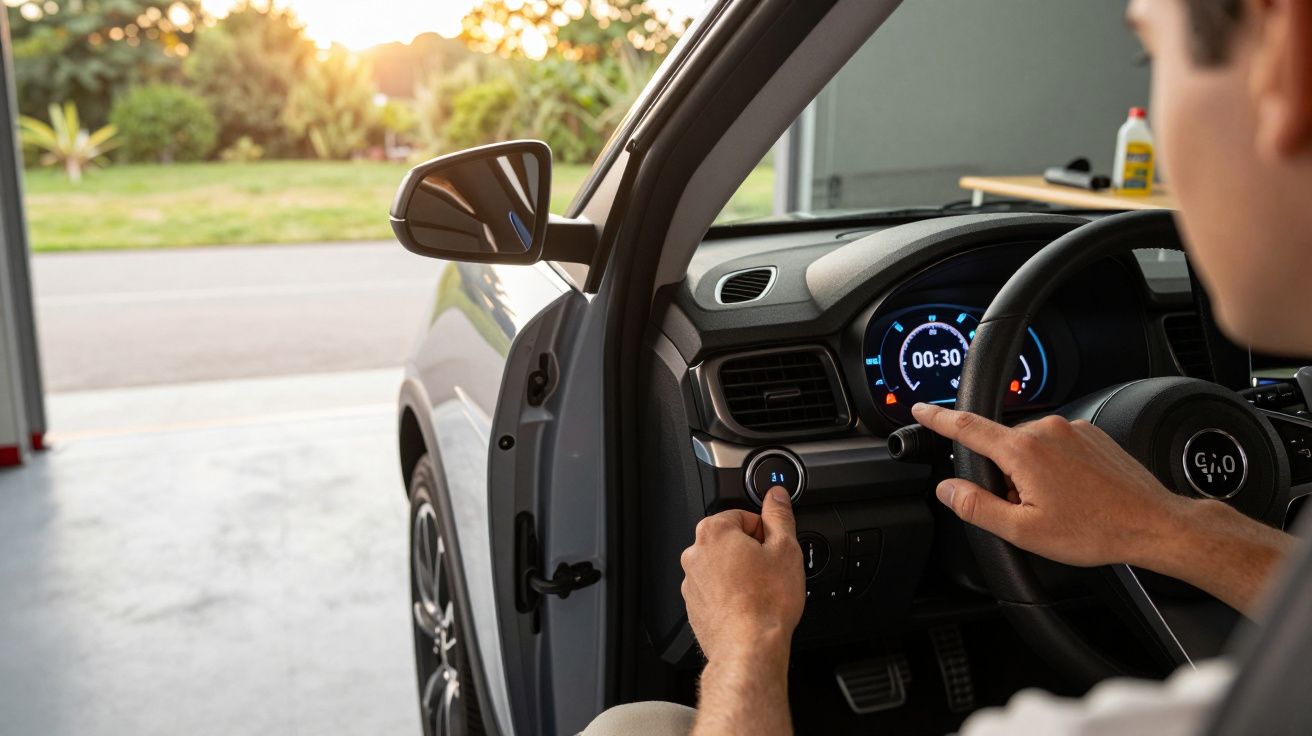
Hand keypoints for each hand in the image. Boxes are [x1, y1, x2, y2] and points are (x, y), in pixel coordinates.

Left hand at [680, 486, 804, 663]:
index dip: (765, 531)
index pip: (743, 515)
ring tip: (762, 591)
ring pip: (723, 566)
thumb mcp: (785, 548)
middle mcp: (695, 554)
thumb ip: (779, 515)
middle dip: (752, 551)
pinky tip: (750, 605)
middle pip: (731, 540)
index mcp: (713, 532)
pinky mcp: (694, 606)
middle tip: (772, 570)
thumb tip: (776, 496)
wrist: (749, 648)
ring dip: (741, 573)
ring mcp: (692, 582)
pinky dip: (731, 594)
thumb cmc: (765, 603)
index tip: (774, 547)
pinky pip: (716, 590)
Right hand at [912, 402, 1191, 567]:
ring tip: (1061, 507)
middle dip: (1004, 478)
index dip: (938, 419)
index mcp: (1023, 451)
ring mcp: (1071, 429)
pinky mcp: (1091, 434)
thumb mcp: (1024, 531)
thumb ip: (976, 507)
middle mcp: (1046, 430)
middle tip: (1030, 511)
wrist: (1153, 523)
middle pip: (1002, 448)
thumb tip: (948, 490)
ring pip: (1030, 450)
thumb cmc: (1095, 530)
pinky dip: (1055, 470)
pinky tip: (1075, 496)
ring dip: (1031, 475)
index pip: (967, 428)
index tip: (921, 409)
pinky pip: (1057, 448)